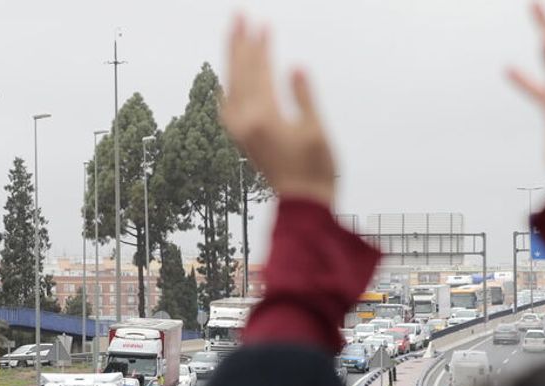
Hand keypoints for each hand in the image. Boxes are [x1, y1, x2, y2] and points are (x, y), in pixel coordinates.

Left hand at [221, 16, 335, 206]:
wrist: (302, 207)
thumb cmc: (315, 172)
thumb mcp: (316, 132)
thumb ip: (304, 98)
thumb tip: (295, 68)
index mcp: (263, 119)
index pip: (258, 72)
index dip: (261, 47)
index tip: (263, 24)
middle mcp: (245, 123)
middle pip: (238, 73)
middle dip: (239, 43)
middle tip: (239, 15)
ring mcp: (240, 132)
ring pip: (230, 86)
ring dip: (232, 60)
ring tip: (234, 36)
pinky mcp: (242, 139)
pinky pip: (228, 103)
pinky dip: (229, 84)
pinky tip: (229, 78)